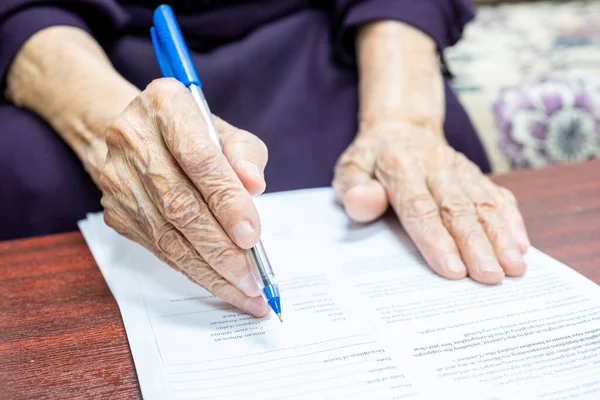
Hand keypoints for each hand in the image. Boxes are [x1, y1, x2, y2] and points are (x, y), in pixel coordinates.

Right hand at [99, 78, 269, 315]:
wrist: (135, 135)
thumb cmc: (193, 134)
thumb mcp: (226, 131)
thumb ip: (246, 154)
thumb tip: (253, 185)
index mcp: (165, 104)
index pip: (198, 158)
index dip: (227, 200)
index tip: (253, 235)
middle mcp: (132, 138)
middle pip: (181, 204)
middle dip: (221, 249)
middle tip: (254, 279)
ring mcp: (118, 178)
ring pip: (168, 235)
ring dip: (210, 270)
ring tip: (244, 292)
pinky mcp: (115, 211)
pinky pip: (159, 248)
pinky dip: (193, 270)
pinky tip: (220, 284)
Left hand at [332, 119, 530, 283]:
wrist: (401, 127)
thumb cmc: (372, 159)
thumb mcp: (350, 168)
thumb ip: (353, 187)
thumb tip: (364, 202)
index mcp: (400, 167)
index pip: (419, 207)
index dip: (436, 240)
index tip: (453, 269)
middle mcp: (435, 166)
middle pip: (458, 208)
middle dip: (476, 244)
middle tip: (490, 276)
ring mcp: (460, 169)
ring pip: (483, 202)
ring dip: (501, 236)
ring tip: (514, 267)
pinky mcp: (475, 174)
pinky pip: (497, 195)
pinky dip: (512, 219)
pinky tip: (521, 245)